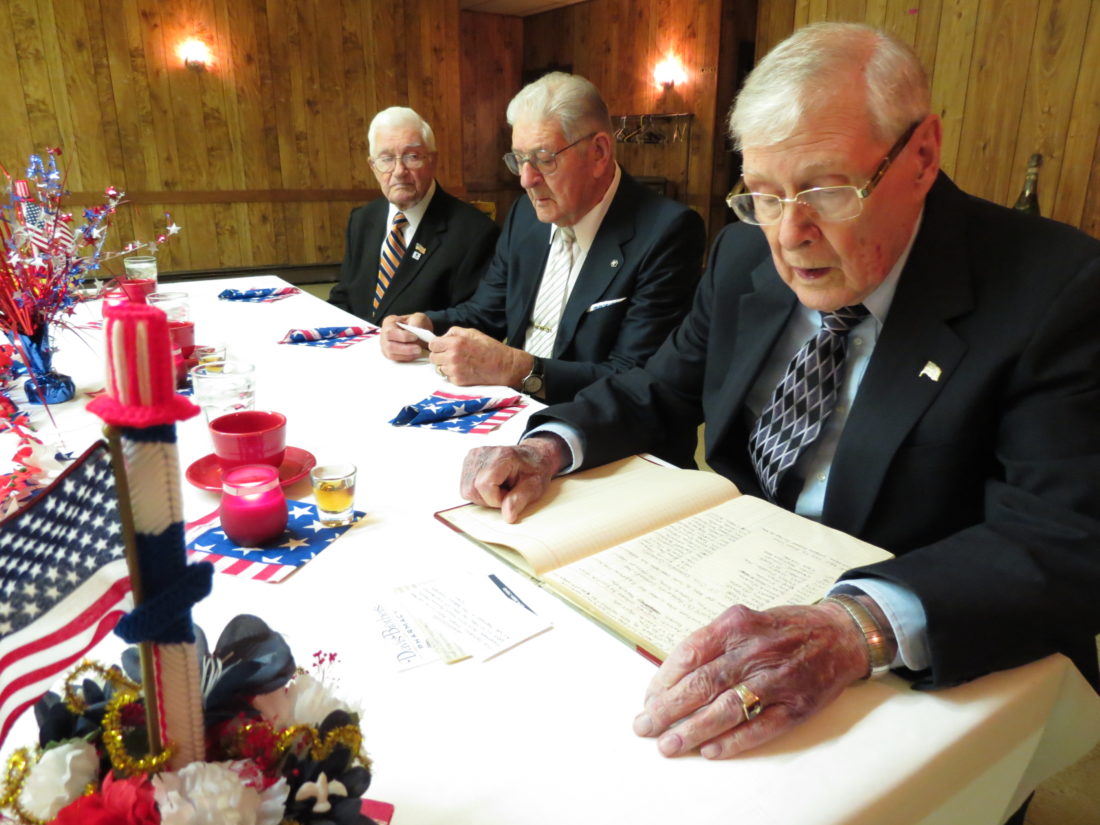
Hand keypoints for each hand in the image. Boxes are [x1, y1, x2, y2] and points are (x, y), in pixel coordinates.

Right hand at [380, 313, 432, 361]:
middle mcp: (384, 335)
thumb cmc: (415, 323)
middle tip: (418, 349)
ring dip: (406, 355)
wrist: (417, 330)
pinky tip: (415, 355)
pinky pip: (396, 359)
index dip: (403, 336)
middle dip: (405, 349)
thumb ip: (417, 321)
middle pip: (389, 345)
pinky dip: (406, 358)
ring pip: (391, 354)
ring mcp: (385, 346)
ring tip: (418, 352)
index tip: (415, 337)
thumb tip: (416, 329)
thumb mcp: (418, 317)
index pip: (391, 332)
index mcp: (389, 322)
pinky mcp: (390, 354)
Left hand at [428, 327, 530, 387]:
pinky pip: (447, 377)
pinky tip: (463, 370)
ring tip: (458, 363)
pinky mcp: (458, 381)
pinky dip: (452, 374)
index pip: (432, 345)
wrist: (503, 366)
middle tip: (450, 355)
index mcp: (455, 342)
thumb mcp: (472, 332)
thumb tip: (442, 337)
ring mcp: (454, 370)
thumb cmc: (489, 348)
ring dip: (445, 366)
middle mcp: (452, 356)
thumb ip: (454, 332)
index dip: (437, 345)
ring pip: (438, 368)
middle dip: (440, 356)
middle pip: (433, 357)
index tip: (442, 347)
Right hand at [460, 438, 566, 522]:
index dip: (496, 499)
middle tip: (506, 492)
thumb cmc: (534, 469)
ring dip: (483, 496)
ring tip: (499, 488)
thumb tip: (508, 516)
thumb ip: (519, 500)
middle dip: (489, 499)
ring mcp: (474, 455)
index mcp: (502, 456)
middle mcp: (483, 453)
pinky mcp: (469, 459)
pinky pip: (466, 486)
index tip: (510, 495)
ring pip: (466, 490)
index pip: (484, 486)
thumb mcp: (534, 486)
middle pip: (472, 489)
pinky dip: (478, 491)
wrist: (533, 455)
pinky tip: (492, 484)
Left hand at [632, 601, 876, 758]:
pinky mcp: (798, 706)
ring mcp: (778, 679)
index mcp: (737, 625)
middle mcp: (755, 650)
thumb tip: (672, 676)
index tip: (649, 698)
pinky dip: (733, 741)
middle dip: (668, 708)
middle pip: (702, 683)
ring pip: (727, 708)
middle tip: (644, 726)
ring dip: (693, 729)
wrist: (840, 635)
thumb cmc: (785, 629)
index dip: (664, 680)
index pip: (690, 654)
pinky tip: (710, 751)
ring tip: (669, 744)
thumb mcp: (745, 621)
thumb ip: (712, 643)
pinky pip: (760, 727)